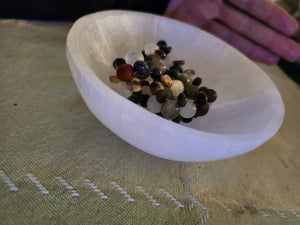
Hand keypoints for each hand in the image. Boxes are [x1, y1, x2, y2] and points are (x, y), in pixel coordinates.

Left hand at [165, 0, 299, 64]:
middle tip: (294, 55)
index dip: (274, 18)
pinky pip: (215, 42)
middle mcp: (216, 4)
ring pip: (235, 36)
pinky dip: (231, 50)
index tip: (292, 31)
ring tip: (279, 61)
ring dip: (257, 49)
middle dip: (271, 38)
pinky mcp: (190, 32)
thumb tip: (268, 2)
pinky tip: (248, 60)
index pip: (254, 5)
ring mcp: (203, 20)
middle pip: (248, 24)